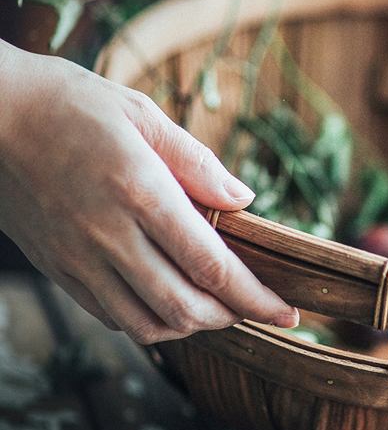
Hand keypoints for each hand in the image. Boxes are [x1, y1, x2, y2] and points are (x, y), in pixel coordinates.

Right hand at [0, 41, 298, 343]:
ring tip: (218, 307)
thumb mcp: (143, 113)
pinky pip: (112, 316)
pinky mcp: (58, 269)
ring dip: (194, 325)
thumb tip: (244, 200)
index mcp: (140, 191)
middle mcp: (109, 235)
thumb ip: (198, 162)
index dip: (256, 297)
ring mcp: (78, 258)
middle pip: (185, 306)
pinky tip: (169, 301)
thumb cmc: (70, 104)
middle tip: (257, 307)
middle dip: (233, 316)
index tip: (288, 312)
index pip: (212, 265)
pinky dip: (151, 321)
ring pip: (148, 323)